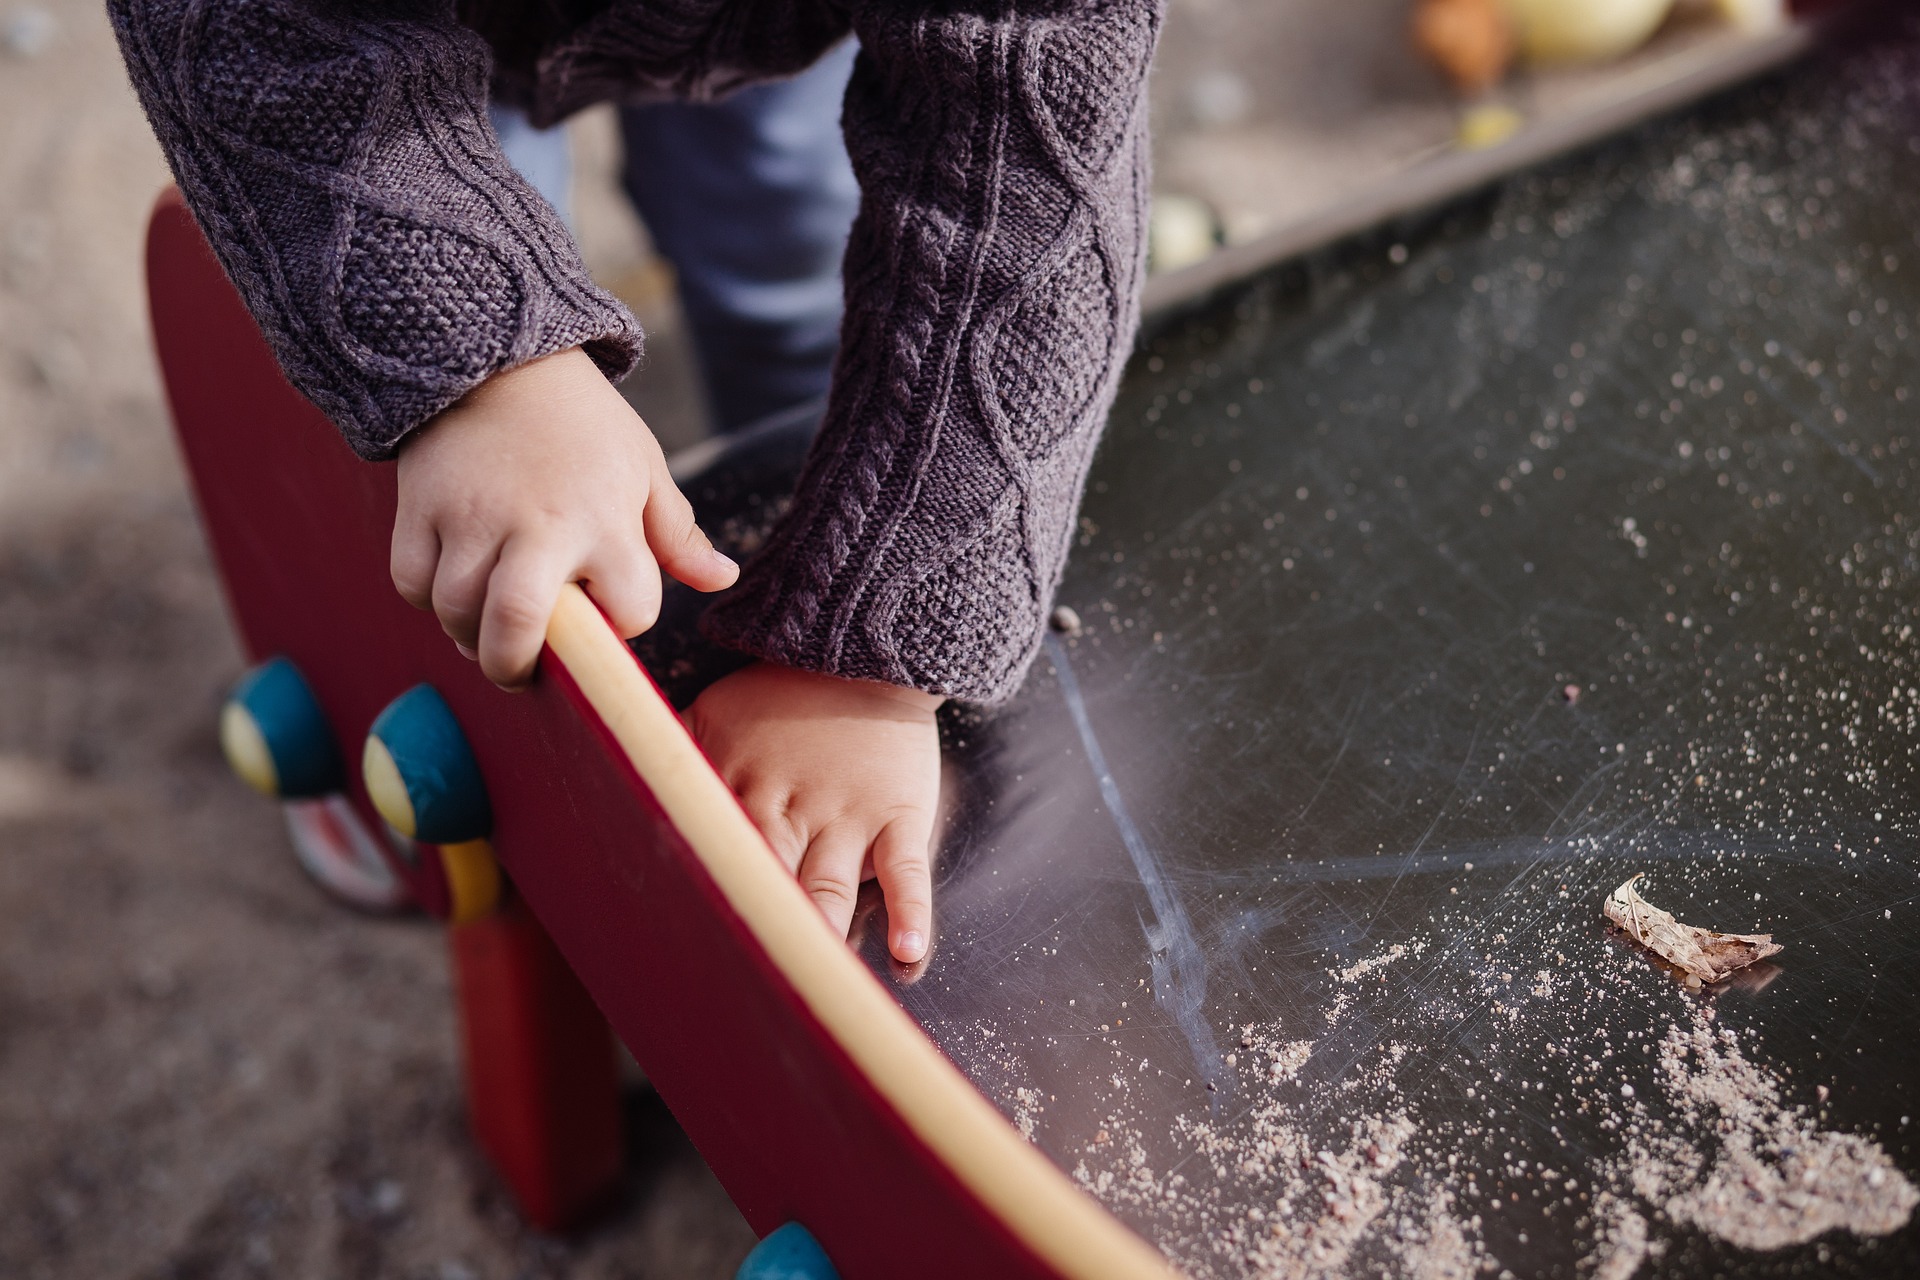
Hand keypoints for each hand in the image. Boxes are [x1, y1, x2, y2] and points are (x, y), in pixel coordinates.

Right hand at [391, 348, 737, 687]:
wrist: (496, 354)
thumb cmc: (583, 423)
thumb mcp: (643, 468)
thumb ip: (678, 534)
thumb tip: (723, 580)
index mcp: (605, 520)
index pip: (628, 611)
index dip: (625, 619)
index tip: (613, 607)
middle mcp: (537, 526)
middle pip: (516, 628)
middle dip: (516, 667)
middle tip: (523, 670)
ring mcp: (471, 518)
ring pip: (457, 613)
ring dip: (472, 637)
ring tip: (489, 629)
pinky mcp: (421, 507)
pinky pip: (413, 582)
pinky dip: (430, 598)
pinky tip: (455, 587)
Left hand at [684, 662, 941, 963]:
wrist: (863, 657)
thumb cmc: (781, 698)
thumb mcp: (711, 713)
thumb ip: (671, 757)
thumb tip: (615, 792)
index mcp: (737, 786)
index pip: (709, 853)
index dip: (697, 900)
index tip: (682, 945)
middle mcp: (790, 807)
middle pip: (766, 879)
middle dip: (755, 929)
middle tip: (741, 982)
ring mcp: (847, 814)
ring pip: (829, 885)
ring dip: (822, 931)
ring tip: (815, 976)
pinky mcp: (898, 815)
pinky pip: (906, 869)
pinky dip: (911, 910)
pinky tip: (907, 950)